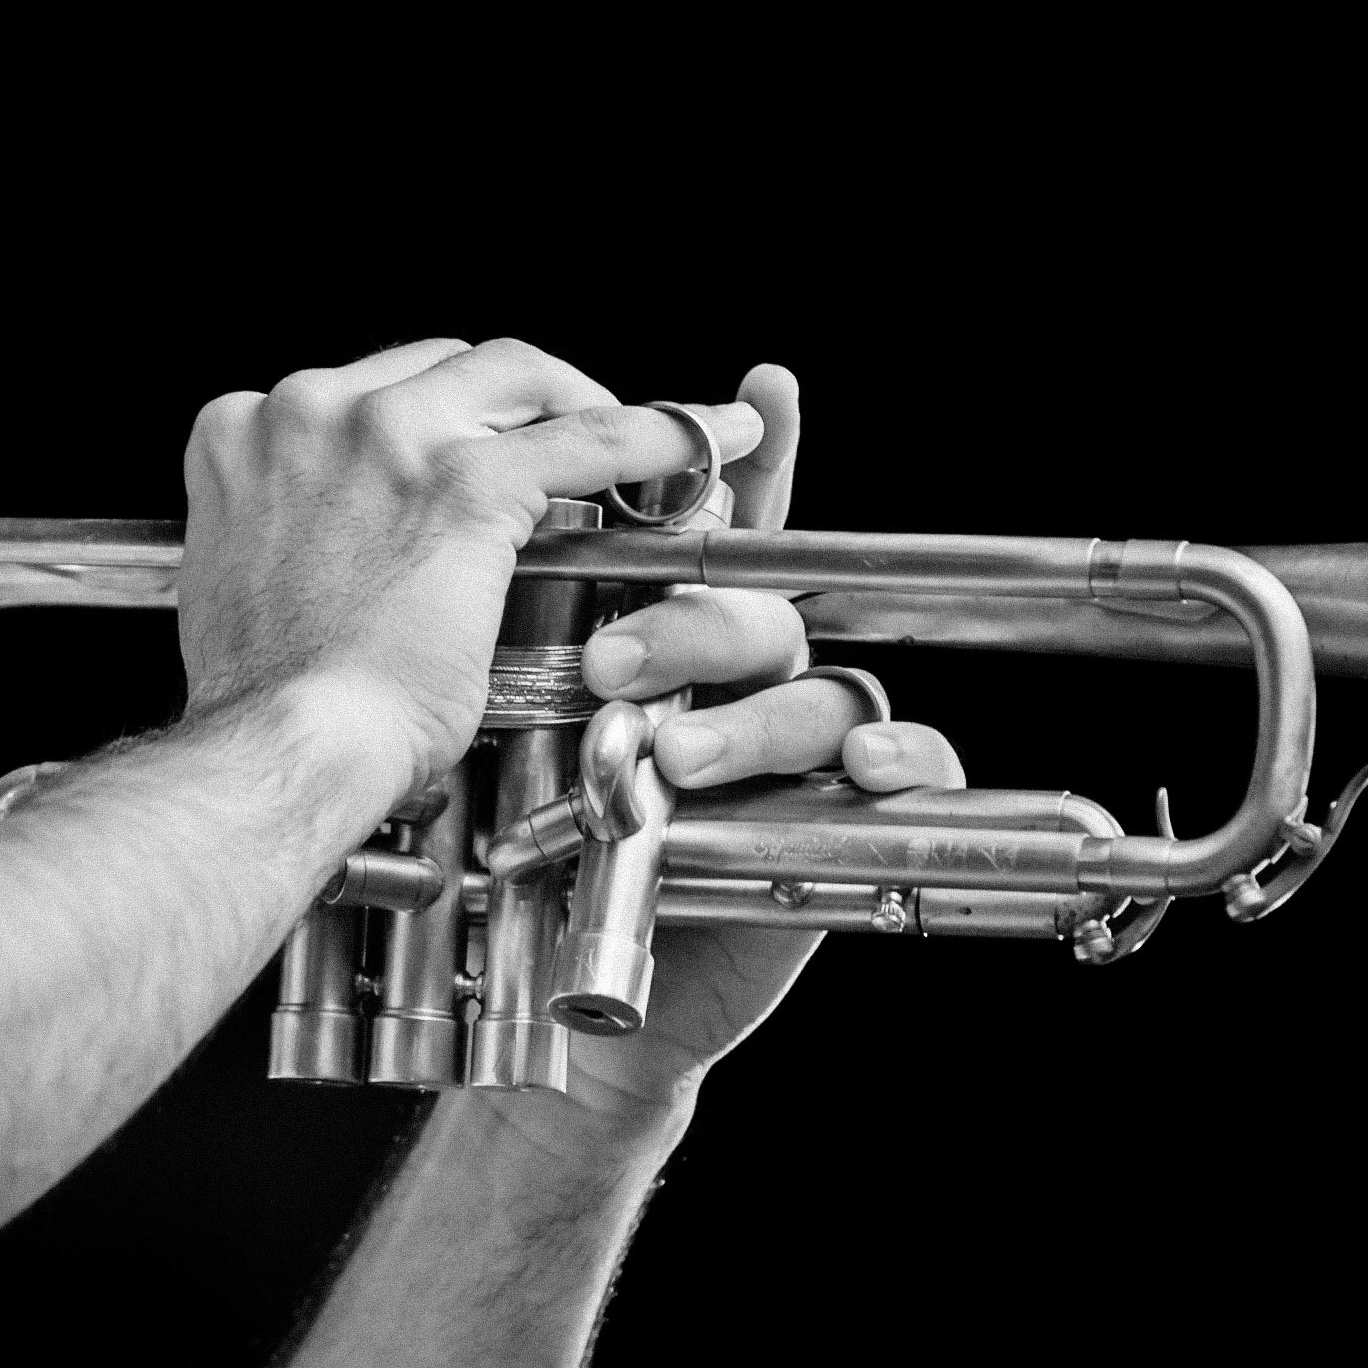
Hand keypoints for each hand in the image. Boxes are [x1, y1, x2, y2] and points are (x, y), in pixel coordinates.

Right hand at [177, 339, 763, 810]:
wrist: (280, 747)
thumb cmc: (268, 698)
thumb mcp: (246, 581)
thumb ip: (291, 531)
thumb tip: (338, 542)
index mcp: (246, 429)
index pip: (372, 388)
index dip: (437, 416)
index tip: (471, 444)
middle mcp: (311, 411)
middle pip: (445, 364)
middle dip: (512, 400)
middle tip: (559, 445)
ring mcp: (387, 436)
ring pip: (518, 375)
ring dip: (580, 402)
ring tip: (631, 441)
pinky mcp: (464, 481)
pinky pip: (587, 438)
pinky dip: (654, 439)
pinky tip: (692, 452)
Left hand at [507, 365, 964, 1146]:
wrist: (548, 979)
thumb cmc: (521, 845)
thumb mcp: (496, 728)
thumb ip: (503, 632)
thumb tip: (460, 523)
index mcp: (660, 638)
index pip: (714, 534)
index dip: (751, 456)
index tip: (762, 388)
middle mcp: (733, 681)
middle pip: (757, 609)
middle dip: (695, 626)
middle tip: (611, 666)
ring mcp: (789, 748)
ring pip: (821, 686)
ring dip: (756, 712)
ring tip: (673, 757)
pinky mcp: (838, 820)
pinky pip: (908, 767)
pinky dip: (898, 757)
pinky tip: (864, 767)